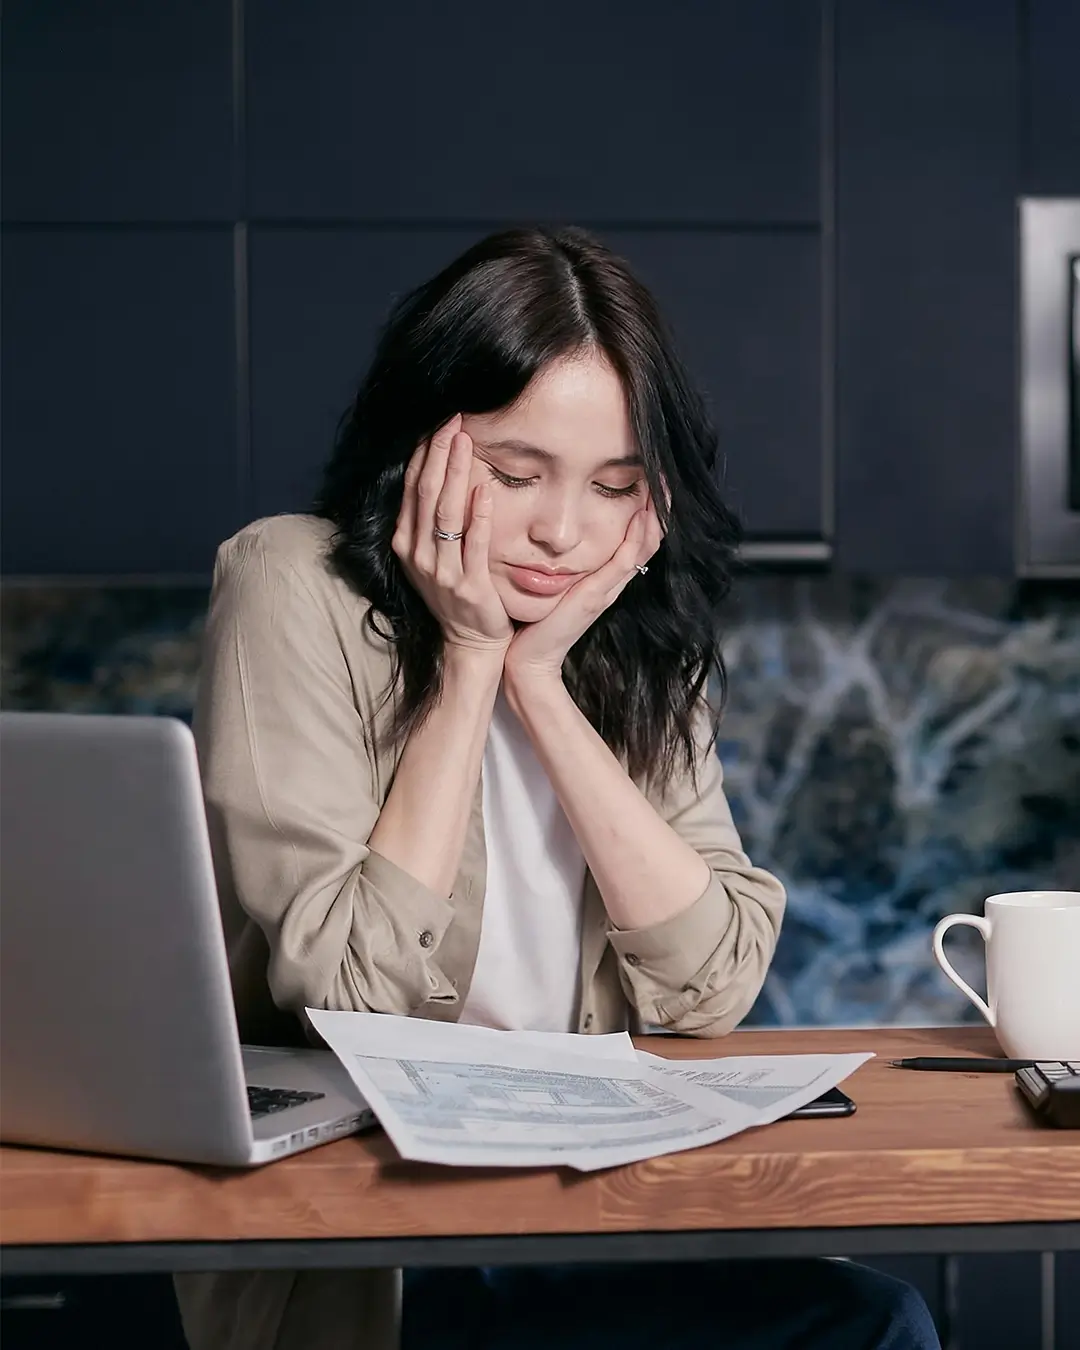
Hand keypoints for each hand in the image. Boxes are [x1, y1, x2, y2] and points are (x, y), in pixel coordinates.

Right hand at [392, 414, 512, 655]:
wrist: (470, 642)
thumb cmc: (456, 593)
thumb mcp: (433, 555)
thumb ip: (431, 521)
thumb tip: (438, 474)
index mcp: (406, 543)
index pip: (413, 489)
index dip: (424, 455)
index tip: (437, 423)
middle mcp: (417, 555)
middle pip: (426, 494)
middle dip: (438, 454)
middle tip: (452, 420)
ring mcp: (441, 572)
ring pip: (445, 514)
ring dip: (456, 474)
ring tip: (465, 442)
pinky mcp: (468, 586)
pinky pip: (472, 545)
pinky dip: (478, 516)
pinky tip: (485, 490)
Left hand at [503, 496, 662, 686]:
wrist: (529, 657)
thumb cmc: (536, 623)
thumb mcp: (555, 587)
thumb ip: (563, 569)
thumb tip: (556, 542)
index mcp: (604, 580)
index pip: (636, 542)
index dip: (649, 516)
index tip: (654, 487)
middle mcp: (611, 583)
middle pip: (647, 542)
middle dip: (660, 511)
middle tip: (668, 480)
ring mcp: (607, 589)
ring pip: (642, 548)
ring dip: (655, 519)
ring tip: (663, 491)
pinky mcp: (597, 596)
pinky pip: (623, 562)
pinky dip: (636, 539)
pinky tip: (642, 517)